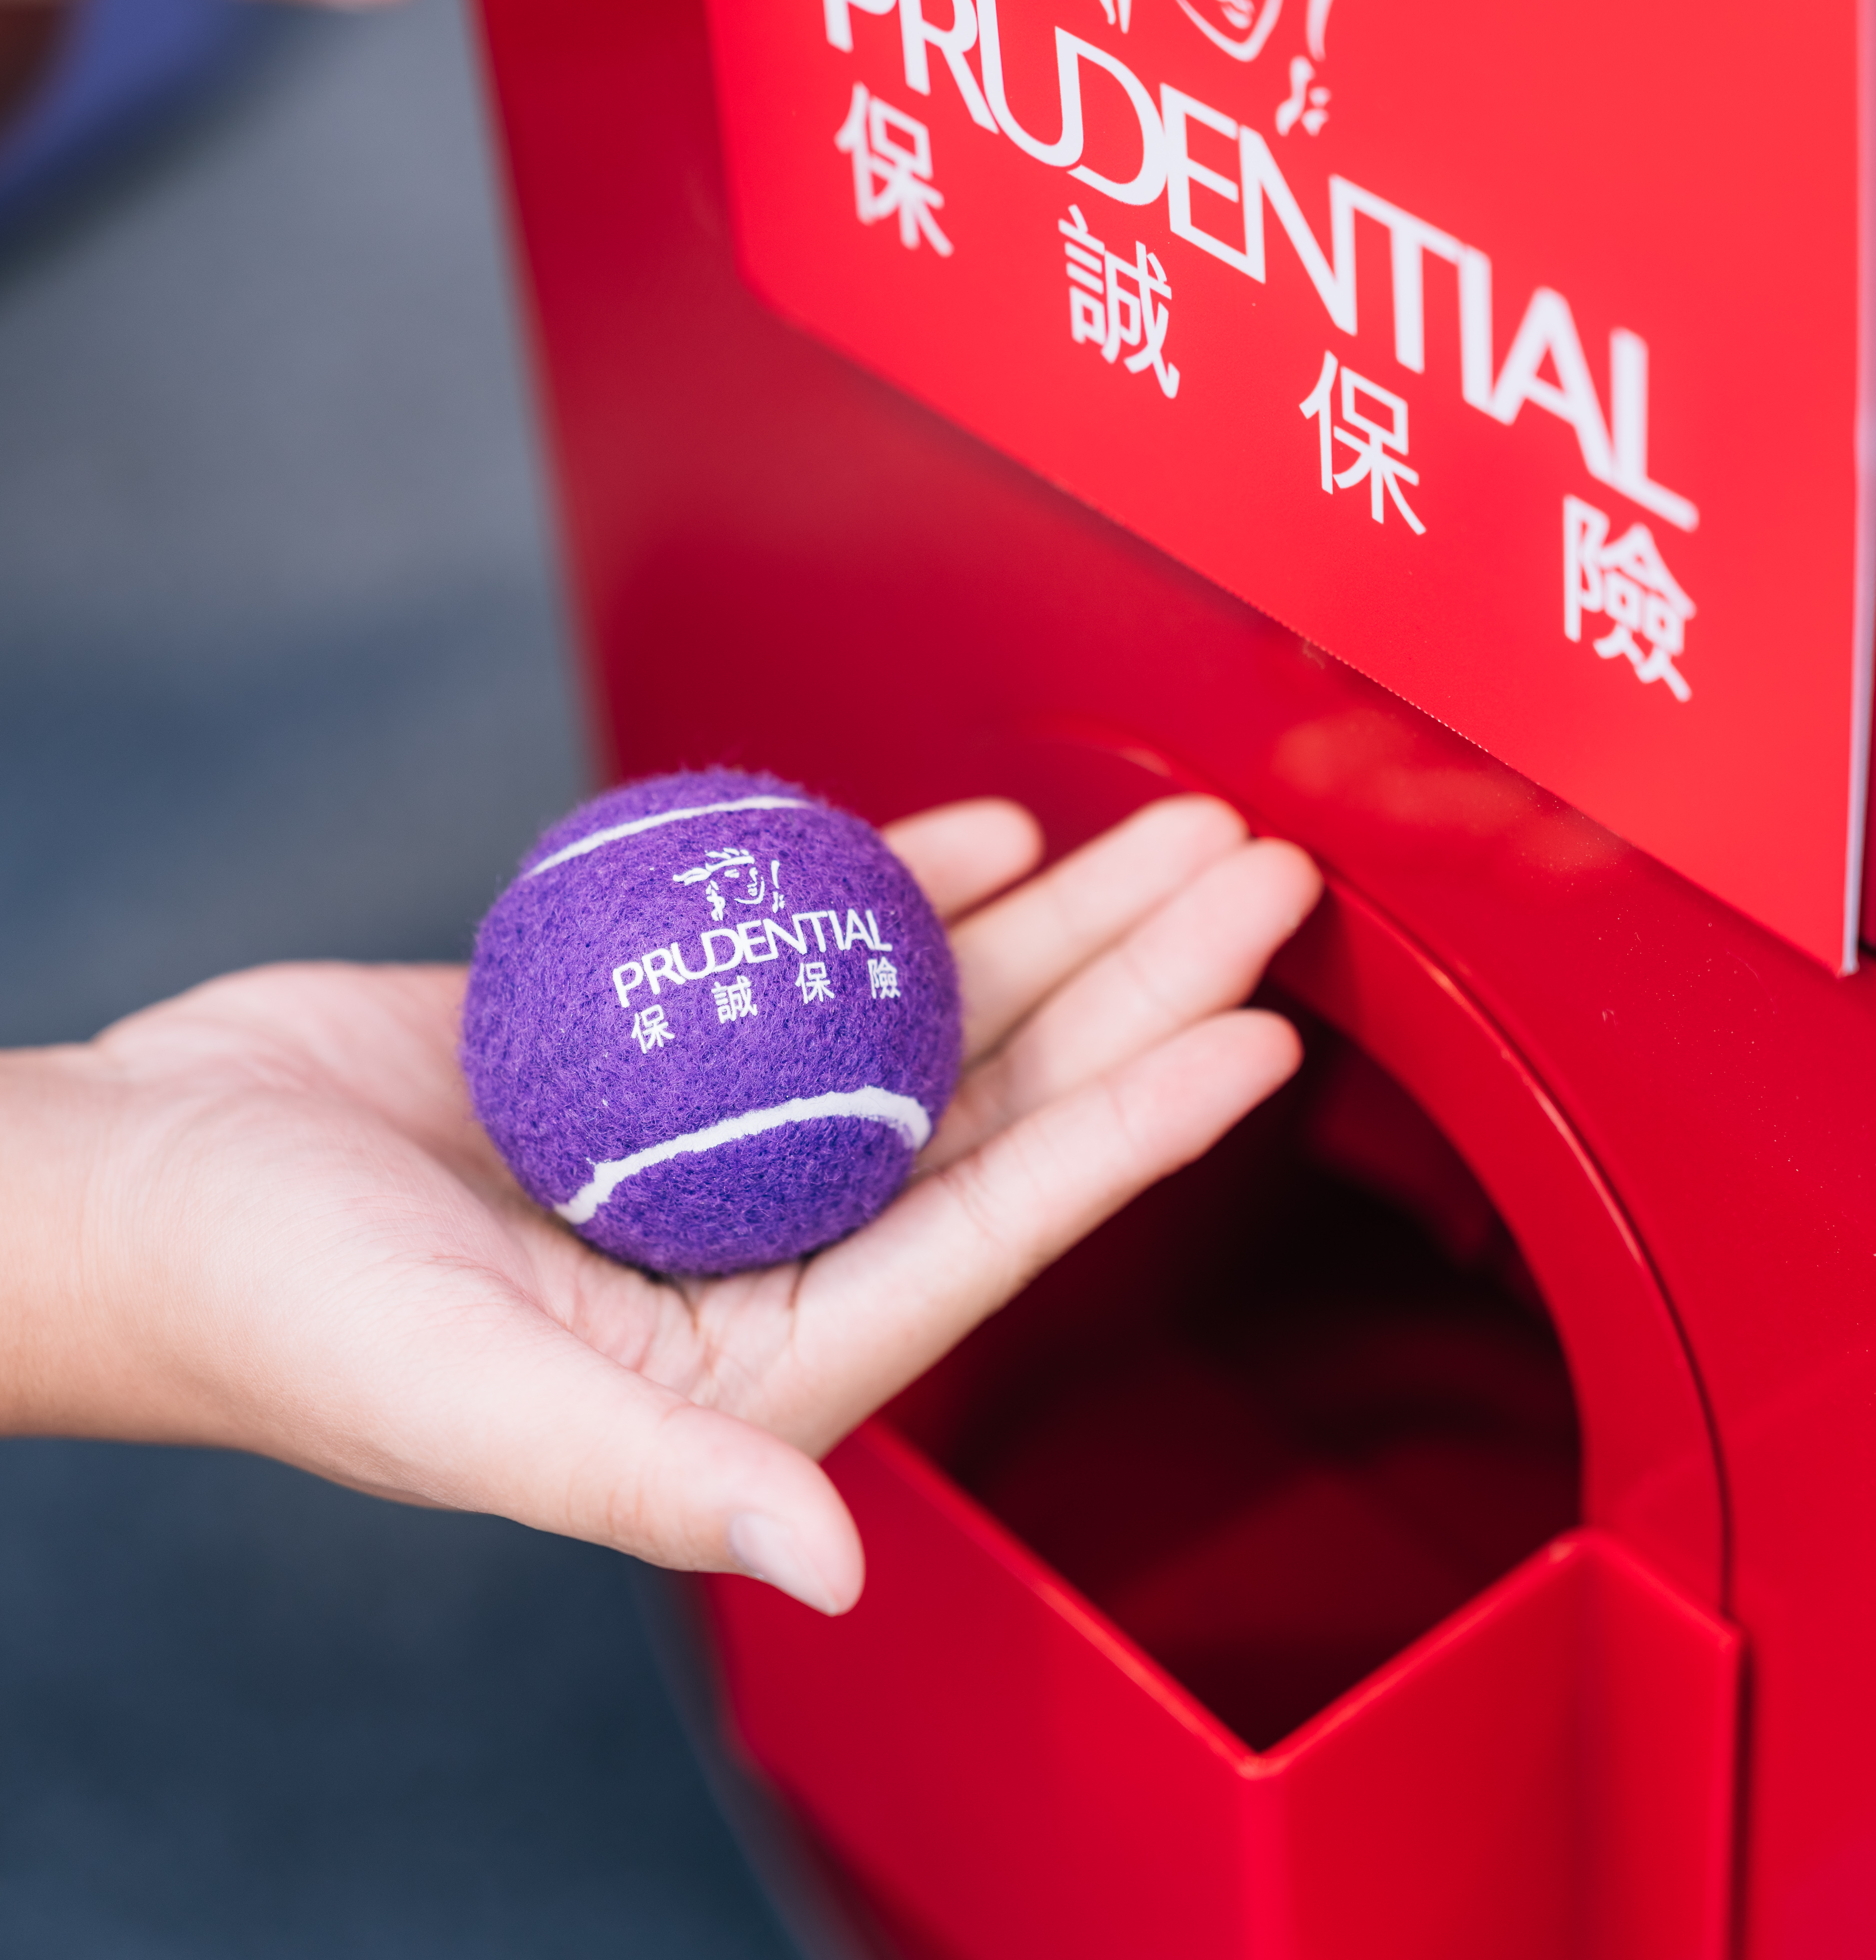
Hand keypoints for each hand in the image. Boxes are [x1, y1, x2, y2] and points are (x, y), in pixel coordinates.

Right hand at [0, 798, 1317, 1613]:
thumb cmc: (280, 1314)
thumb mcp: (468, 1402)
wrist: (141, 1186)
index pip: (1004, 1221)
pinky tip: (984, 840)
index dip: (1145, 1120)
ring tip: (1166, 828)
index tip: (1264, 1021)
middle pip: (1001, 1093)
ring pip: (930, 1012)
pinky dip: (900, 893)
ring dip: (1052, 923)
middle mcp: (770, 1235)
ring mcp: (720, 1128)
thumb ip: (661, 1478)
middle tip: (1253, 870)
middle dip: (1136, 982)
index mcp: (766, 1349)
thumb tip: (832, 1567)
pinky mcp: (653, 1036)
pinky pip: (811, 953)